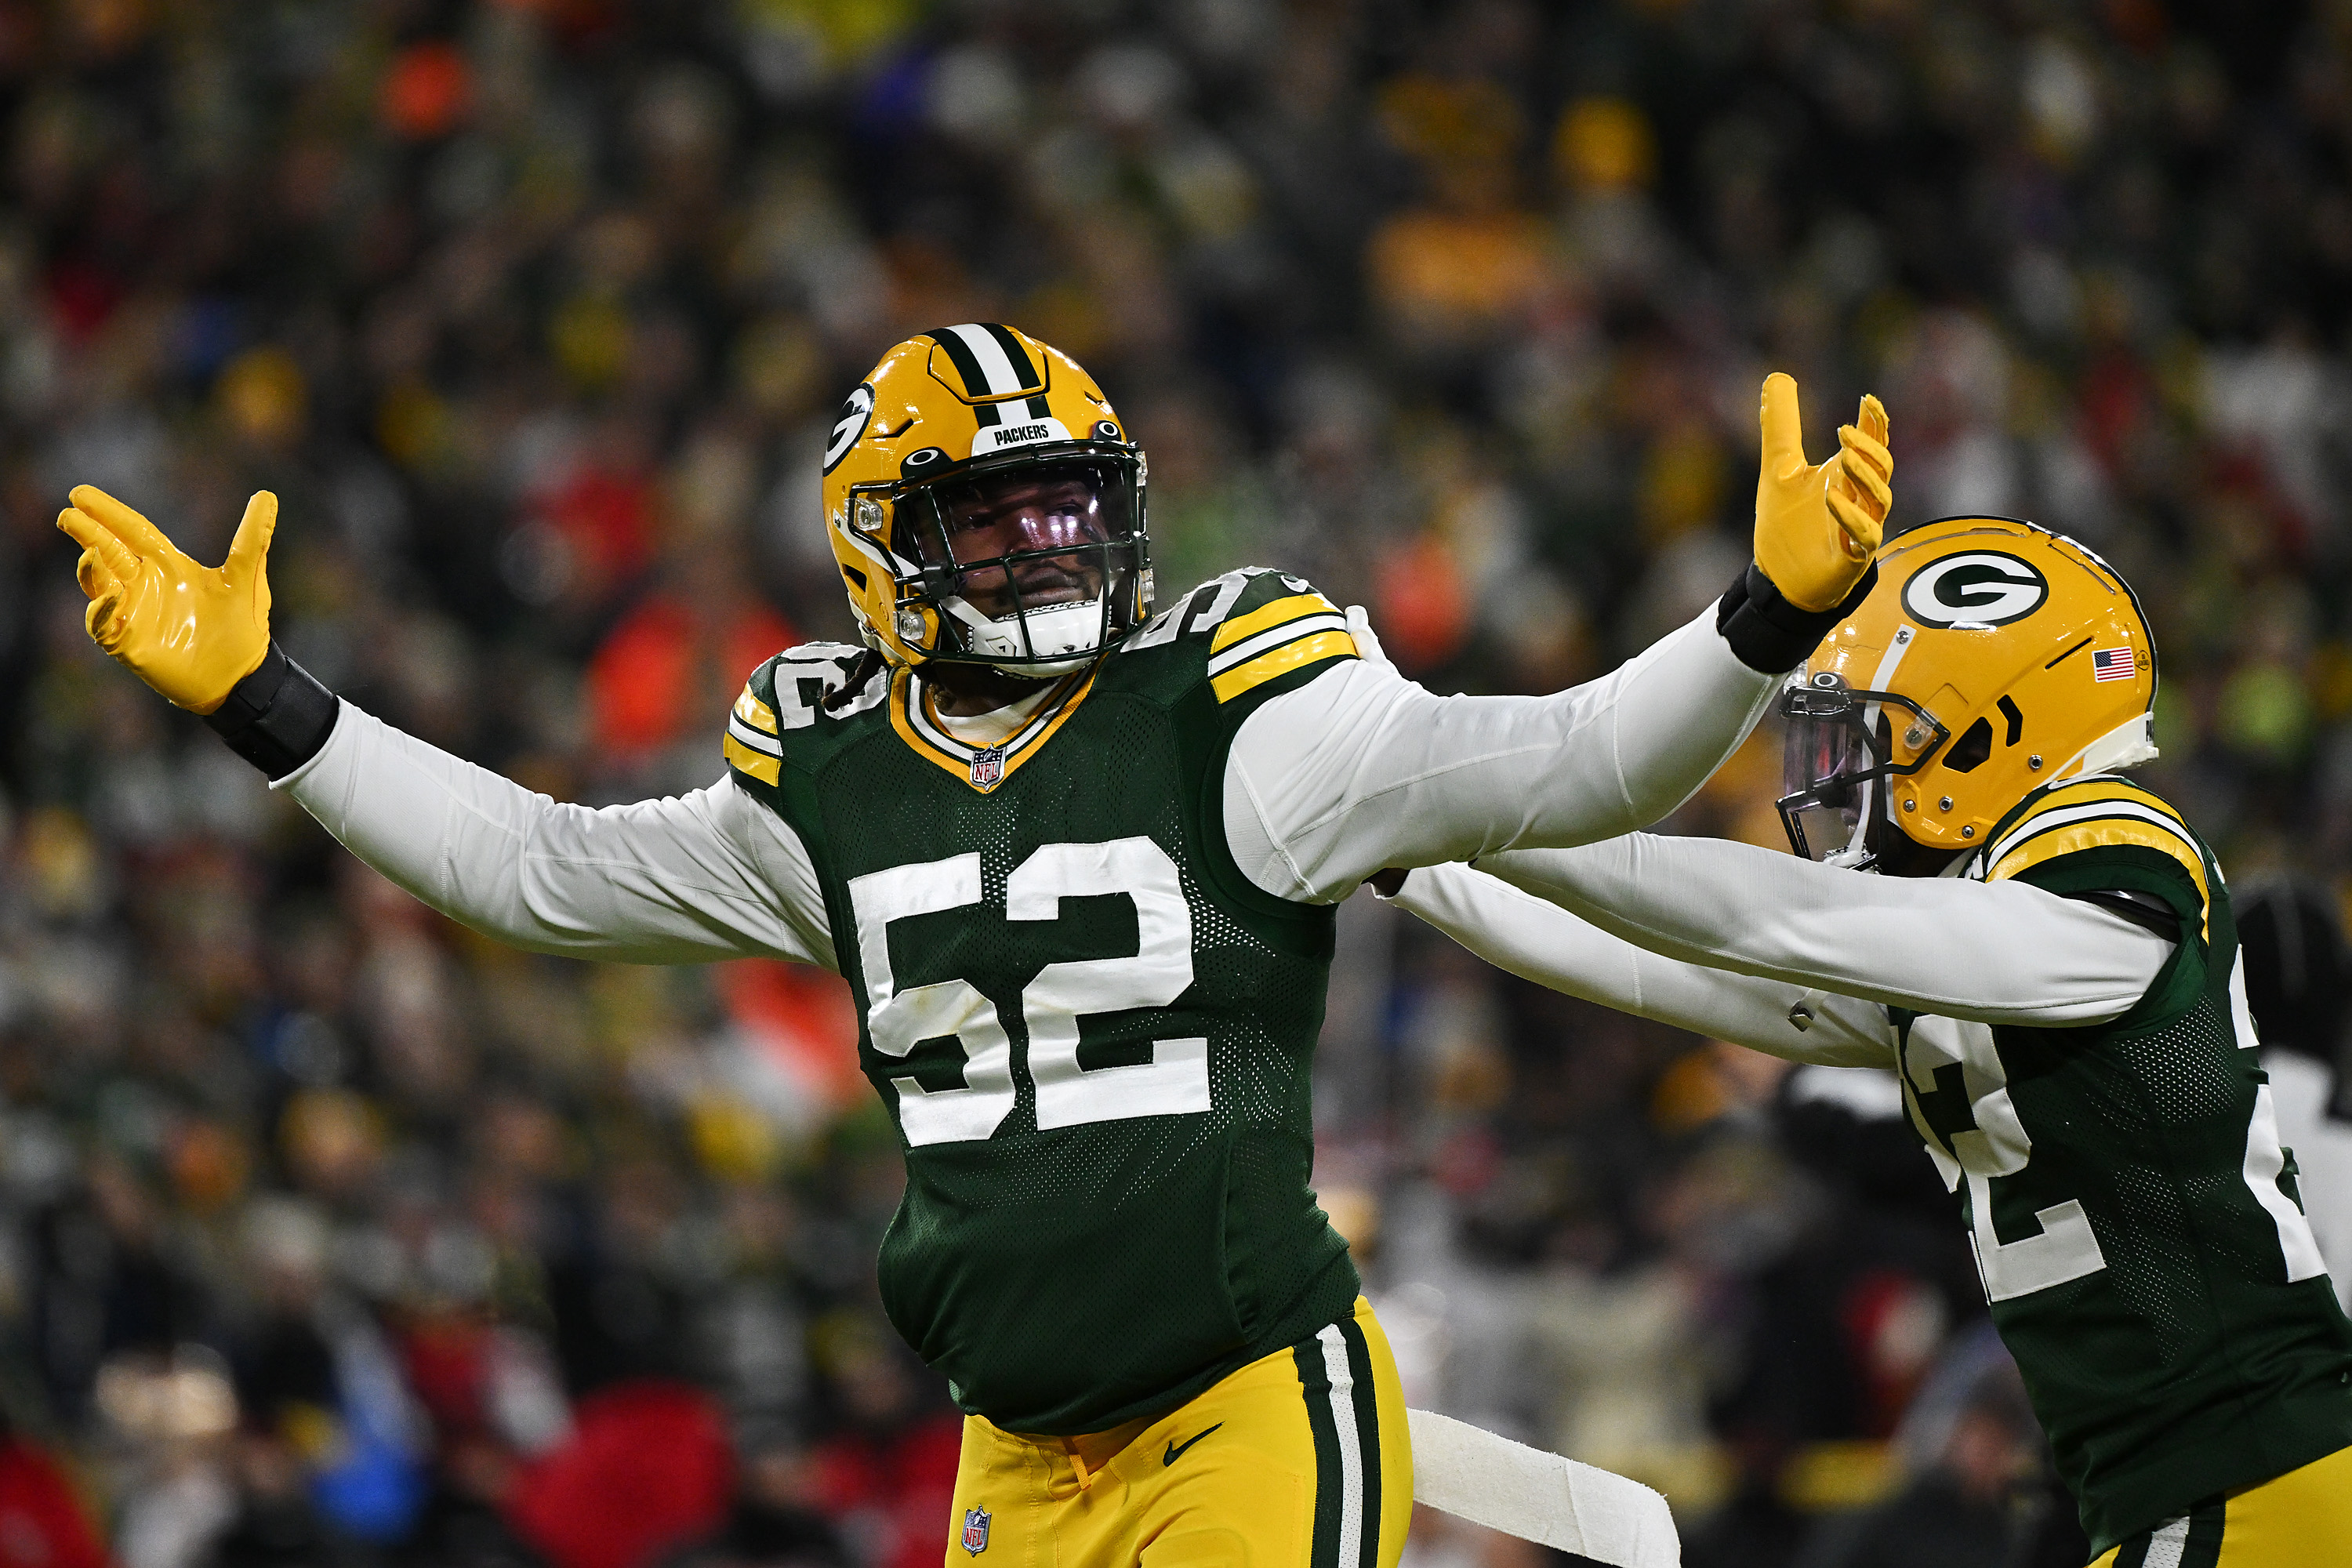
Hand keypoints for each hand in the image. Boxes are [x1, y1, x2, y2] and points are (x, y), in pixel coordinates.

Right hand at [58, 485, 277, 713]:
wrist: (243, 675)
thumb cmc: (243, 626)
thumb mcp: (246, 577)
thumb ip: (252, 538)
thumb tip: (267, 495)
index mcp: (168, 565)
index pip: (133, 530)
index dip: (109, 512)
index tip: (80, 494)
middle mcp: (144, 583)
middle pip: (109, 550)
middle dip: (88, 532)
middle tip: (67, 513)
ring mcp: (133, 611)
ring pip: (100, 583)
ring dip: (91, 568)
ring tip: (91, 552)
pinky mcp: (127, 642)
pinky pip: (103, 624)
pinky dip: (100, 611)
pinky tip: (106, 598)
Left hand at [1752, 373, 1891, 612]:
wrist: (1779, 579)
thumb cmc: (1788, 526)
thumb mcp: (1779, 468)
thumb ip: (1780, 426)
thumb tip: (1776, 377)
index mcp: (1847, 476)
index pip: (1872, 443)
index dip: (1875, 422)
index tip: (1867, 399)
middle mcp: (1860, 499)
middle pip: (1881, 467)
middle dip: (1869, 447)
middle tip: (1845, 430)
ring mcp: (1861, 528)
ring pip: (1879, 498)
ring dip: (1864, 476)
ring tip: (1843, 456)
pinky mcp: (1852, 557)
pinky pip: (1864, 535)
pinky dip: (1851, 516)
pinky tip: (1833, 498)